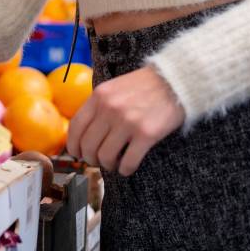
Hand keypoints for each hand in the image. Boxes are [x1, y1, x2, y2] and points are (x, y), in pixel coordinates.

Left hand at [66, 67, 184, 175]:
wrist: (176, 81)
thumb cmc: (144, 86)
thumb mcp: (114, 88)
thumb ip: (98, 106)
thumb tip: (84, 132)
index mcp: (99, 96)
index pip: (75, 126)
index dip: (73, 145)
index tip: (76, 153)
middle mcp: (109, 109)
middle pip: (88, 145)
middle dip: (90, 158)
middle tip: (97, 161)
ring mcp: (128, 122)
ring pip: (105, 156)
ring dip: (107, 165)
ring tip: (113, 164)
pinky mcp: (146, 134)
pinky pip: (128, 161)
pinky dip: (125, 169)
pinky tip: (127, 168)